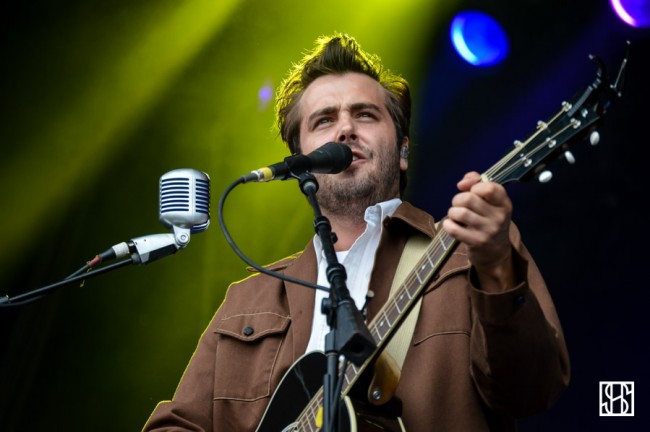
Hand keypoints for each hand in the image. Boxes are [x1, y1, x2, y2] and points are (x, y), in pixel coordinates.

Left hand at [442, 172, 515, 291]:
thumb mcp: (490, 202)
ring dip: (452, 212)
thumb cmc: (488, 221)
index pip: (490, 188)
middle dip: (458, 200)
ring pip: (460, 212)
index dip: (474, 186)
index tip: (470, 191)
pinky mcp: (477, 242)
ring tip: (456, 216)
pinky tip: (451, 225)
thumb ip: (477, 183)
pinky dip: (448, 225)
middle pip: (469, 198)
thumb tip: (463, 183)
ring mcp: (489, 231)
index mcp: (504, 204)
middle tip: (459, 206)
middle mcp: (499, 217)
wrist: (496, 252)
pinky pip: (454, 228)